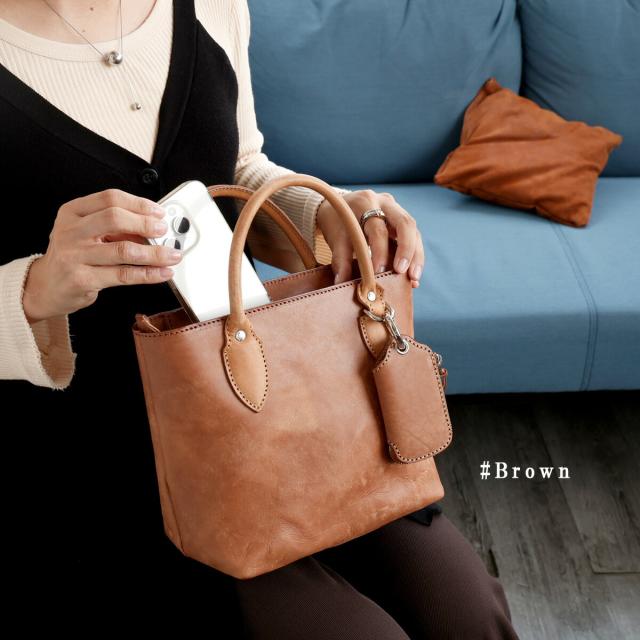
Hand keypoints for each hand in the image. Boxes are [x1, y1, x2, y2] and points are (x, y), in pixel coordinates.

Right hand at [22, 189, 181, 322]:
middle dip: (146, 224)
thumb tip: (154, 226)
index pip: (110, 198)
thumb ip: (116, 227)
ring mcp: (74, 255)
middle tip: (165, 231)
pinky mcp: (82, 279)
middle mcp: (71, 231)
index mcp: (73, 212)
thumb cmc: (74, 256)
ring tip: (172, 255)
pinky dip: (148, 274)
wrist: (47, 286)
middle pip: (115, 219)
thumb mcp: (87, 233)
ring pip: (123, 250)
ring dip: (154, 253)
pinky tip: (162, 272)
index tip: (159, 212)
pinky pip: (123, 274)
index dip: (139, 204)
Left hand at [316, 190, 423, 286]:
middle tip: (402, 272)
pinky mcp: (402, 220)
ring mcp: (397, 209)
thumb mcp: (335, 237)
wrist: (339, 204)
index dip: (380, 253)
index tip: (378, 273)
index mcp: (366, 203)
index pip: (378, 230)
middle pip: (405, 224)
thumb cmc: (336, 221)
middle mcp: (385, 202)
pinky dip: (414, 256)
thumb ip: (340, 259)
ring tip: (414, 278)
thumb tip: (342, 283)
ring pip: (414, 231)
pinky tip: (412, 275)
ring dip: (416, 256)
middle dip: (407, 250)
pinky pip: (414, 236)